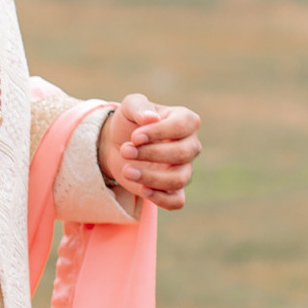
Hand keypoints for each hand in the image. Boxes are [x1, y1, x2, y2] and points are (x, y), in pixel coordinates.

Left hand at [97, 93, 201, 209]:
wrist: (117, 145)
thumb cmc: (129, 122)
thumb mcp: (130, 107)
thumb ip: (139, 107)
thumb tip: (151, 118)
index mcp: (186, 121)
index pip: (182, 126)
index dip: (158, 132)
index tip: (134, 137)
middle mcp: (191, 145)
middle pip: (182, 153)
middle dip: (151, 154)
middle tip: (125, 151)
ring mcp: (184, 169)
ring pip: (179, 179)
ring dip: (151, 177)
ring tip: (126, 171)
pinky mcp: (174, 190)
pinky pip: (177, 201)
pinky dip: (162, 199)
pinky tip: (143, 190)